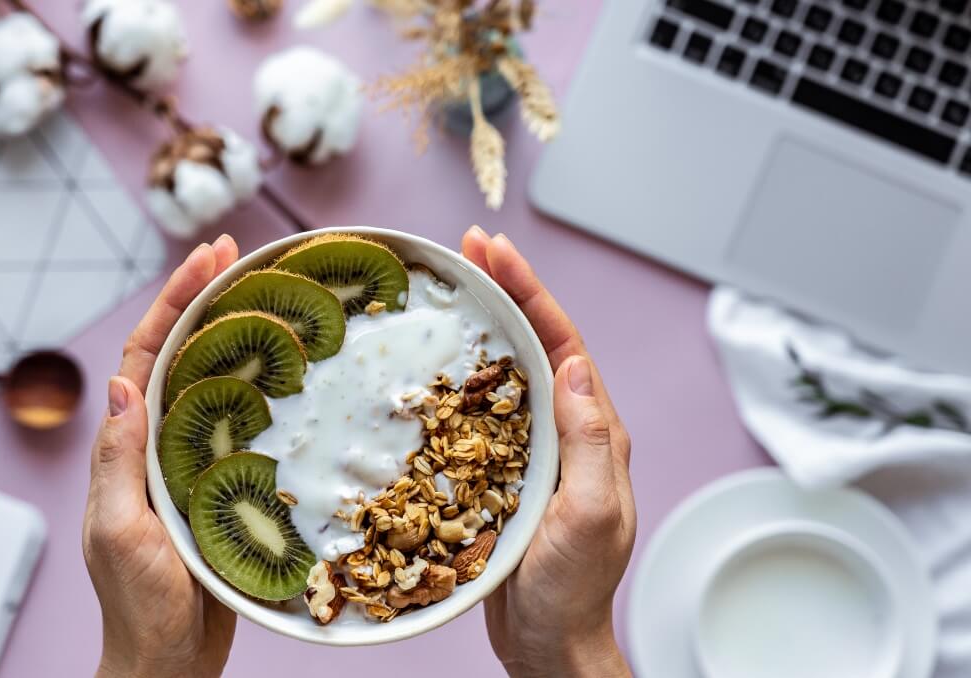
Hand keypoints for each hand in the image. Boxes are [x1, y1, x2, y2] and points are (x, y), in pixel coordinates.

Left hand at [83, 236, 240, 677]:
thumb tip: (122, 382)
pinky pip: (245, 428)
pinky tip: (295, 375)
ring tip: (271, 293)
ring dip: (237, 335)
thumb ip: (118, 462)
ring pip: (215, 384)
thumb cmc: (139, 606)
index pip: (147, 357)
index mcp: (130, 447)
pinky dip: (265, 392)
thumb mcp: (120, 531)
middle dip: (204, 299)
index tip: (208, 255)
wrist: (169, 663)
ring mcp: (194, 463)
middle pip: (181, 356)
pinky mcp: (228, 488)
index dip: (173, 301)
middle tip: (242, 252)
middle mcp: (160, 444)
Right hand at [463, 227, 635, 677]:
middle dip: (506, 290)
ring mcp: (532, 449)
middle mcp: (565, 430)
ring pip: (505, 371)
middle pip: (534, 343)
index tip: (496, 251)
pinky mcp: (501, 470)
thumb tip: (573, 366)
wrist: (546, 642)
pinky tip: (430, 364)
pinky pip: (479, 410)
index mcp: (593, 432)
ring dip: (481, 324)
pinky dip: (457, 376)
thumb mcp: (592, 515)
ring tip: (450, 285)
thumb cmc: (572, 589)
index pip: (562, 343)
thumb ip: (588, 442)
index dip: (530, 292)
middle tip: (467, 247)